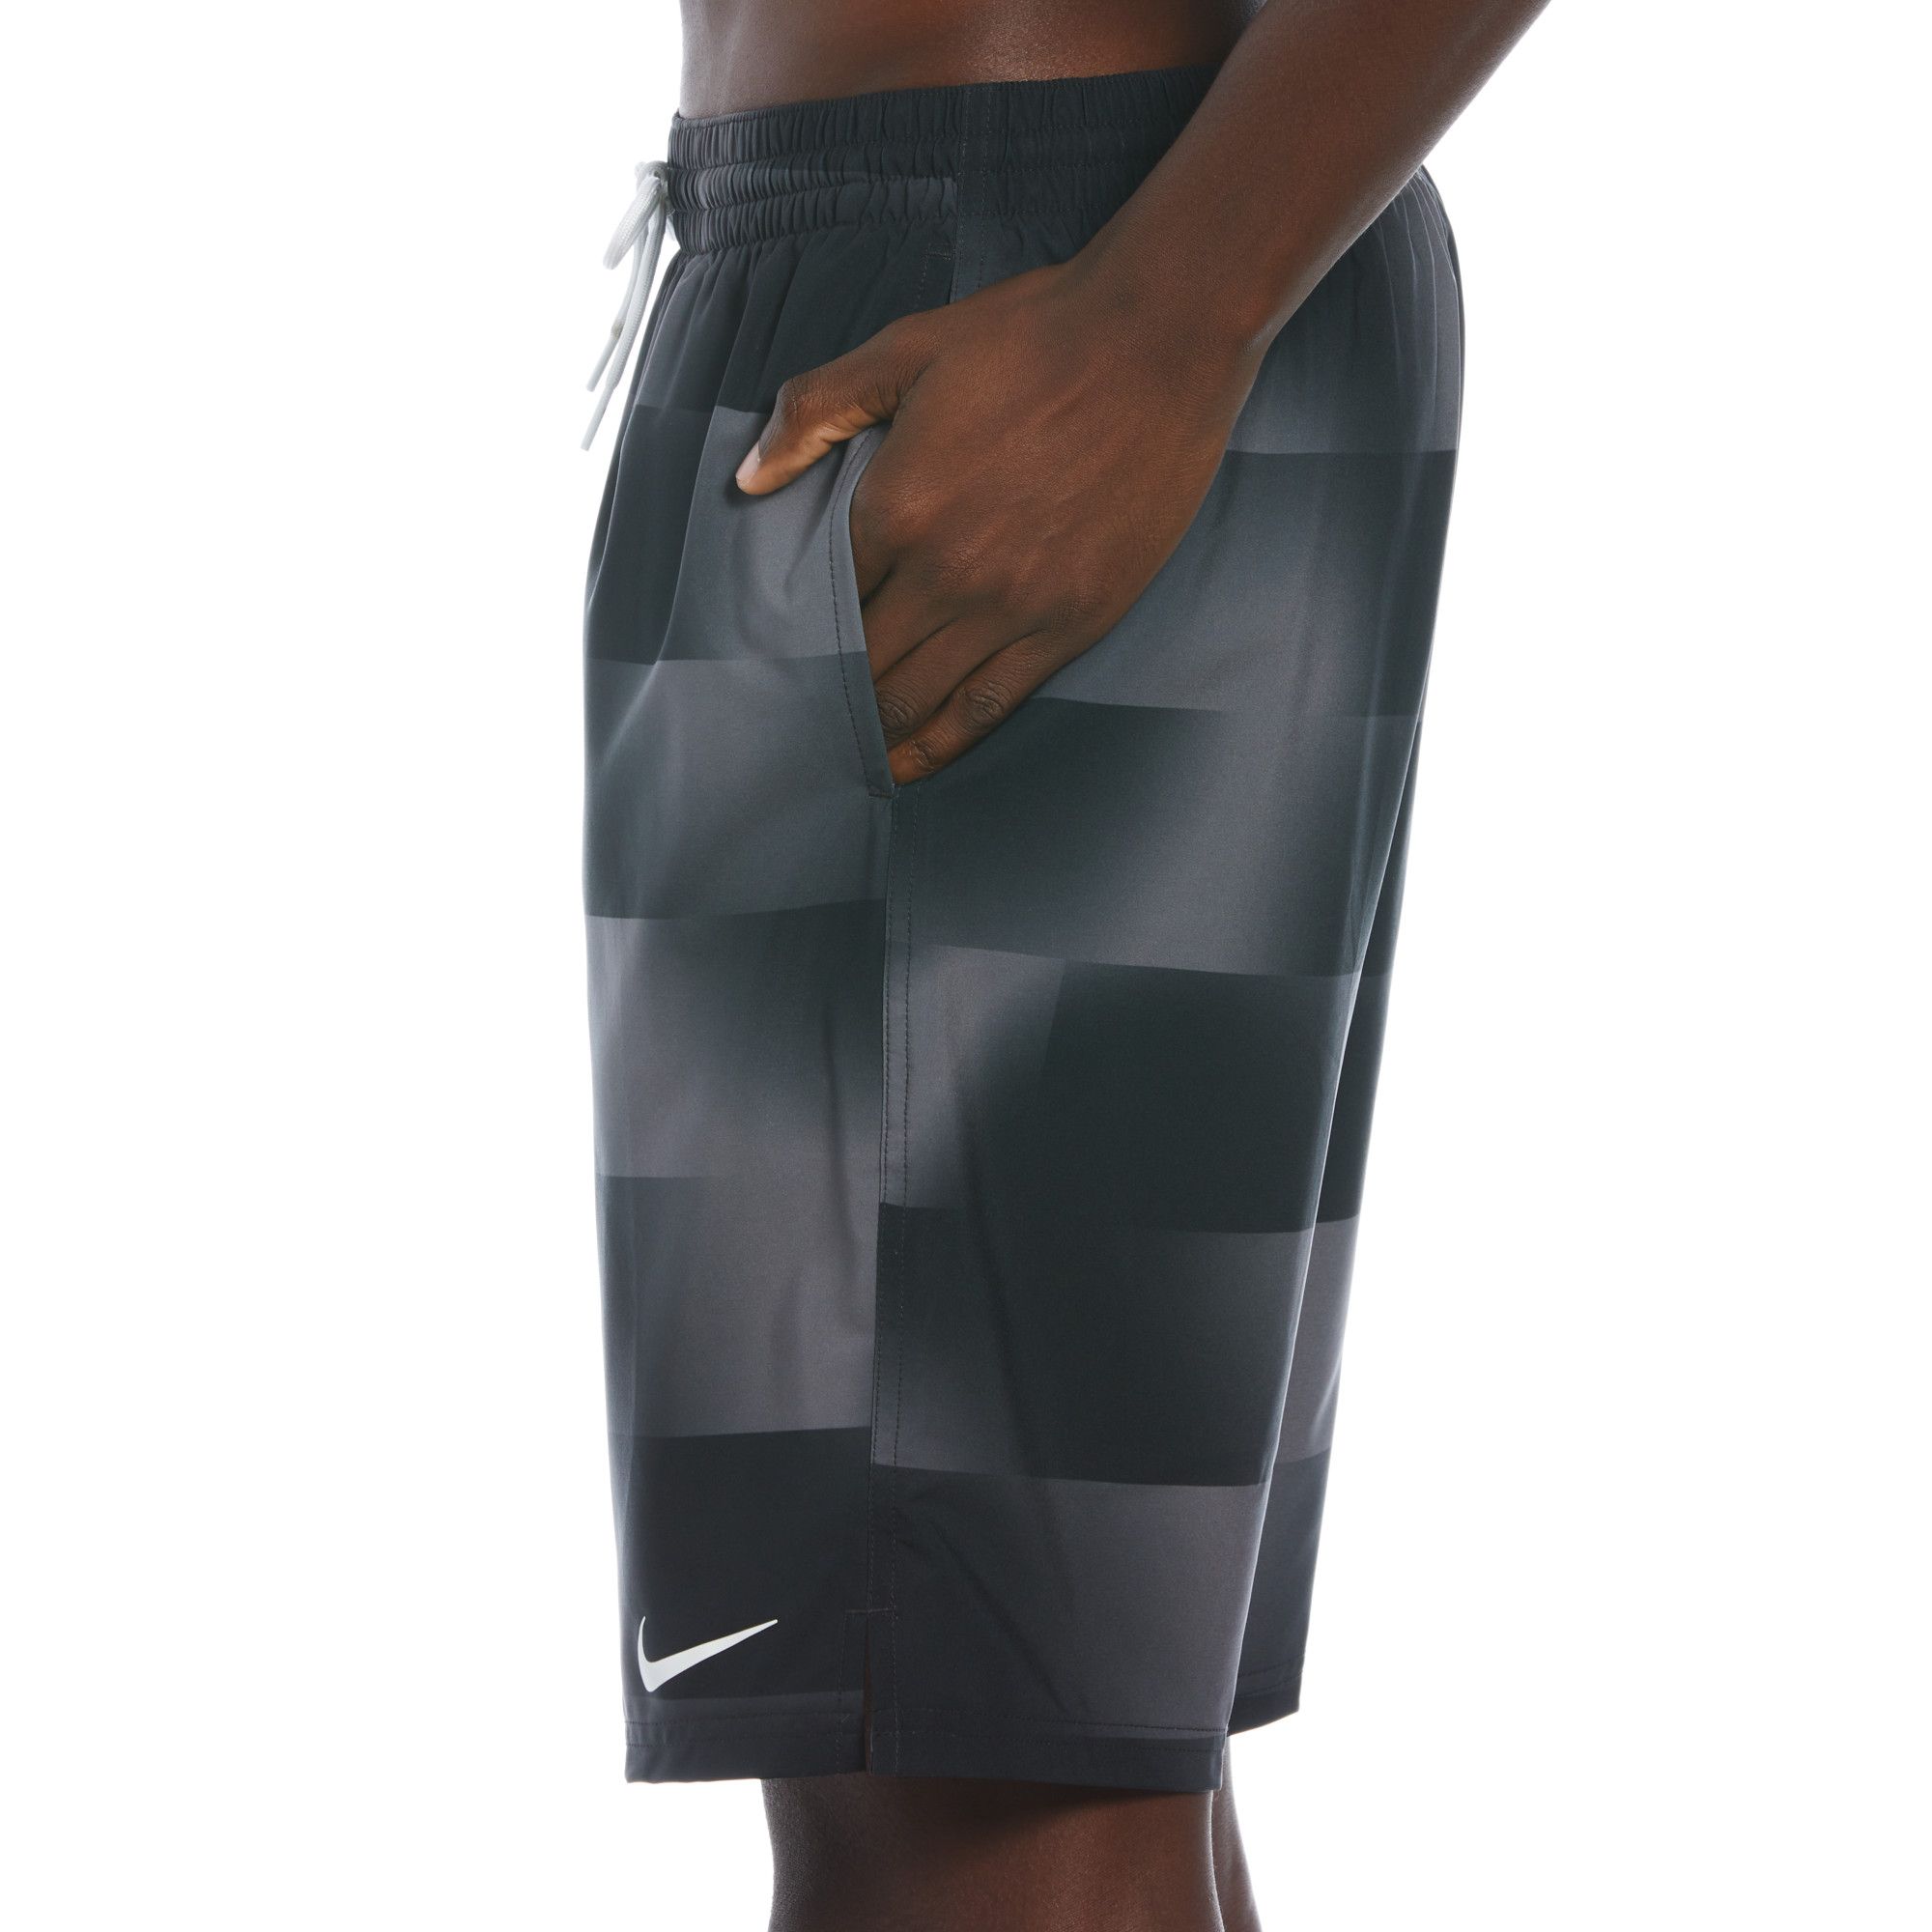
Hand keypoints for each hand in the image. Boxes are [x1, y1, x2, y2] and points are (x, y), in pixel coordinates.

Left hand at [736, 257, 1262, 782]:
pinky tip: (913, 763)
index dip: (797, 632)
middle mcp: (949, 572)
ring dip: (876, 732)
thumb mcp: (908, 348)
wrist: (1160, 339)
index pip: (823, 597)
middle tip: (799, 716)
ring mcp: (1013, 607)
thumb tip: (750, 476)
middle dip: (826, 693)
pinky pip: (989, 705)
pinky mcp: (1071, 624)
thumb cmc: (1035, 335)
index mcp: (899, 506)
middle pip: (864, 662)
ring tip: (845, 754)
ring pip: (918, 699)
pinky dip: (943, 742)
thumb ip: (817, 409)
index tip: (778, 654)